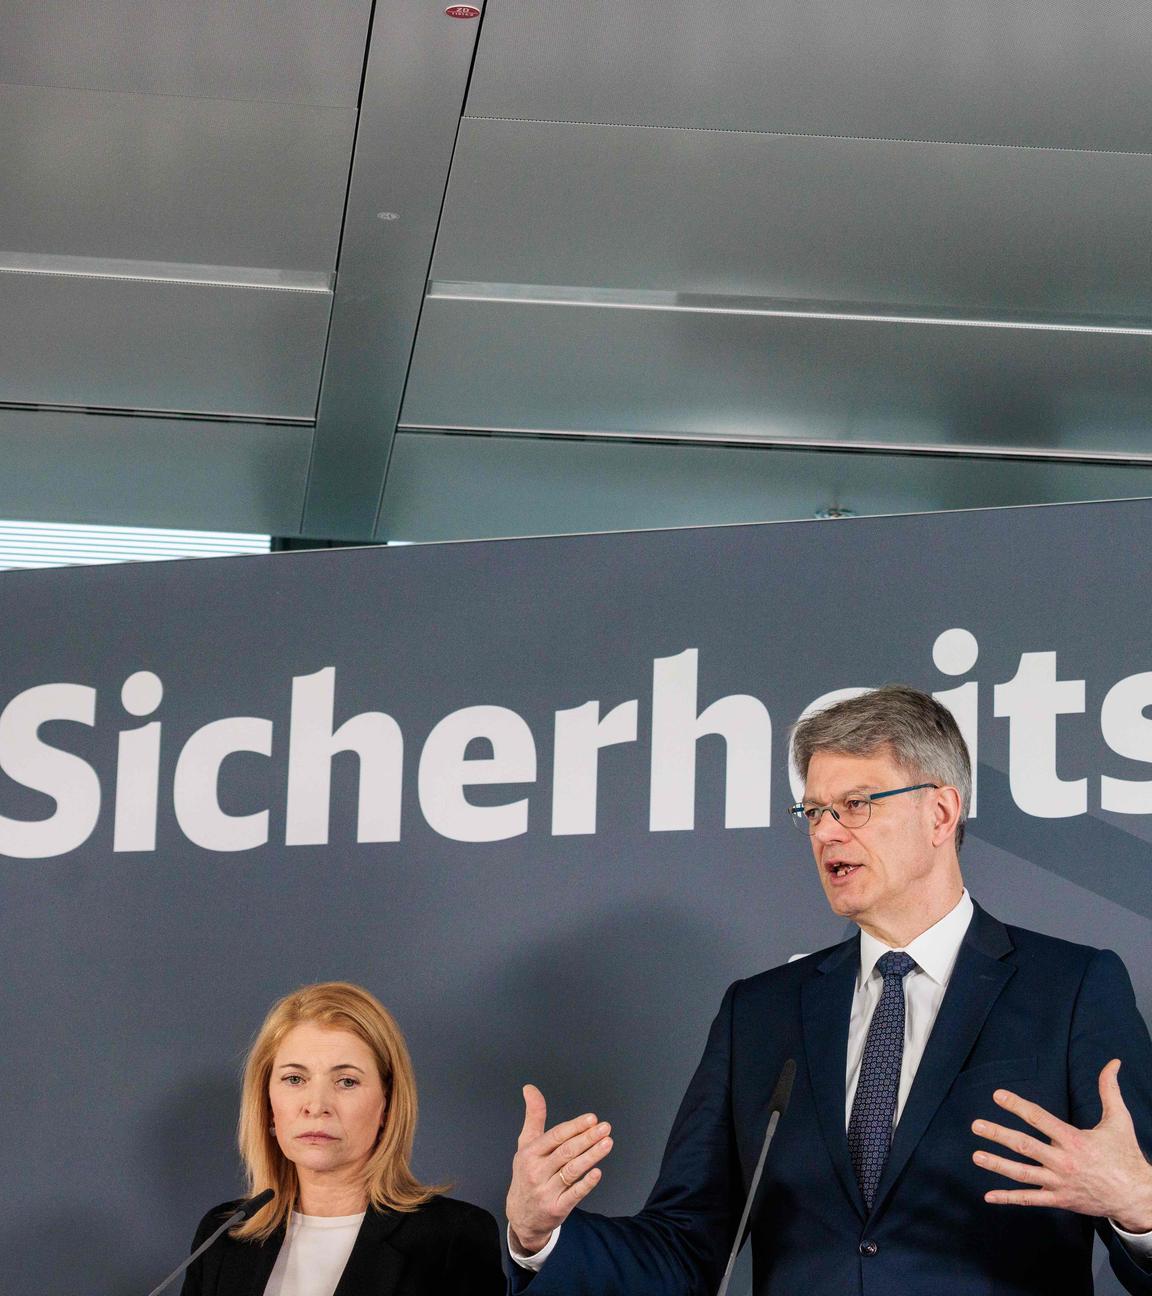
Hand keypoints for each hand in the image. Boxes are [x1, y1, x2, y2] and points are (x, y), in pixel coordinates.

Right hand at [506, 1084, 613, 1254]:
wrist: (521, 1216)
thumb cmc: (527, 1174)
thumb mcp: (526, 1144)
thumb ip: (534, 1116)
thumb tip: (530, 1088)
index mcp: (530, 1153)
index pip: (555, 1136)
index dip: (575, 1127)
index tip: (592, 1118)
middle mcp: (537, 1171)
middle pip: (566, 1152)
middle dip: (587, 1138)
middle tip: (605, 1128)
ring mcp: (546, 1191)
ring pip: (572, 1171)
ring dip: (592, 1156)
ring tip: (607, 1143)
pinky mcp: (556, 1209)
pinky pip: (574, 1194)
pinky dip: (586, 1183)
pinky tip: (597, 1172)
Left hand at [971, 1059, 1151, 1232]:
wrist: (1137, 1196)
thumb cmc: (1125, 1155)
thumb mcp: (1119, 1120)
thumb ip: (1109, 1089)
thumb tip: (1113, 1062)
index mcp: (1074, 1140)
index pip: (1039, 1119)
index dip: (1018, 1106)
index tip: (998, 1095)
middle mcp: (1064, 1162)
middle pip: (1025, 1146)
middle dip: (998, 1135)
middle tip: (976, 1125)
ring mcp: (1060, 1183)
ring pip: (1023, 1174)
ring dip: (997, 1165)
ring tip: (976, 1156)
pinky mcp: (1060, 1200)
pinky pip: (1031, 1200)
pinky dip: (1009, 1198)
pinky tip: (989, 1196)